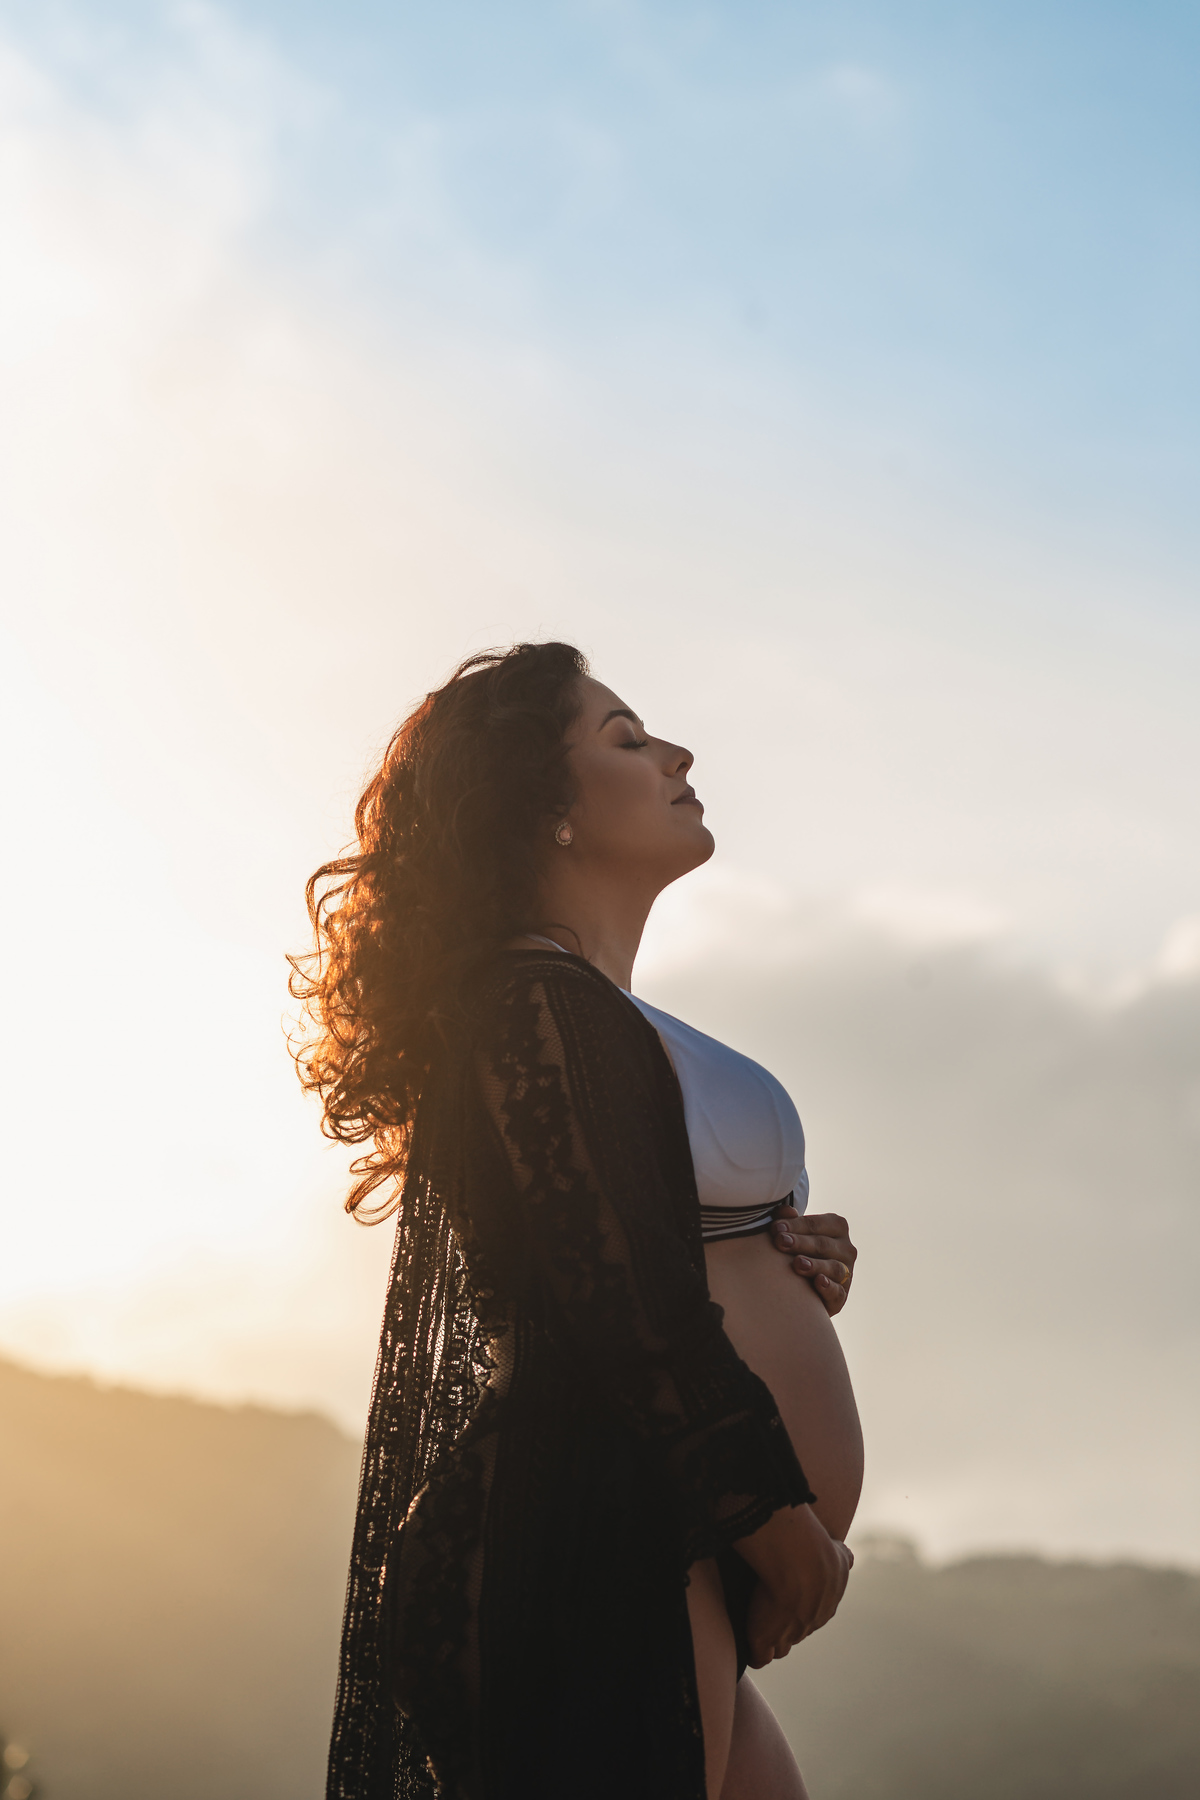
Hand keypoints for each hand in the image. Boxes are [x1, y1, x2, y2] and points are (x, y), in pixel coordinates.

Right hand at [733, 1504, 852, 1665]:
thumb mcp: (838, 1555)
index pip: (812, 1615)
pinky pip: (759, 1657)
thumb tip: (848, 1558)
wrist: (800, 1563)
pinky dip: (753, 1652)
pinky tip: (747, 1642)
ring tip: (757, 1628)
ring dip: (771, 1641)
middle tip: (771, 1611)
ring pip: (780, 1648)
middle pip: (797, 1633)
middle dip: (786, 1626)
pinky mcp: (763, 1639)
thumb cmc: (818, 1555)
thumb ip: (841, 1559)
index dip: (799, 1608)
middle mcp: (809, 1624)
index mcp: (826, 1606)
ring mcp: (787, 1636)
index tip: (787, 1596)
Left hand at [770, 1208, 855, 1314]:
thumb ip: (789, 1221)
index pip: (816, 1224)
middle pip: (823, 1244)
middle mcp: (846, 1248)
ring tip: (797, 1263)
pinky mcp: (842, 1295)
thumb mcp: (794, 1233)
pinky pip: (838, 1291)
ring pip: (833, 1268)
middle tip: (780, 1242)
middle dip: (801, 1243)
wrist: (805, 1285)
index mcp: (837, 1227)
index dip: (796, 1225)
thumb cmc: (799, 1249)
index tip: (775, 1228)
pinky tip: (818, 1282)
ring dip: (815, 1265)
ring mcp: (847, 1272)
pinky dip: (829, 1287)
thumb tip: (783, 1211)